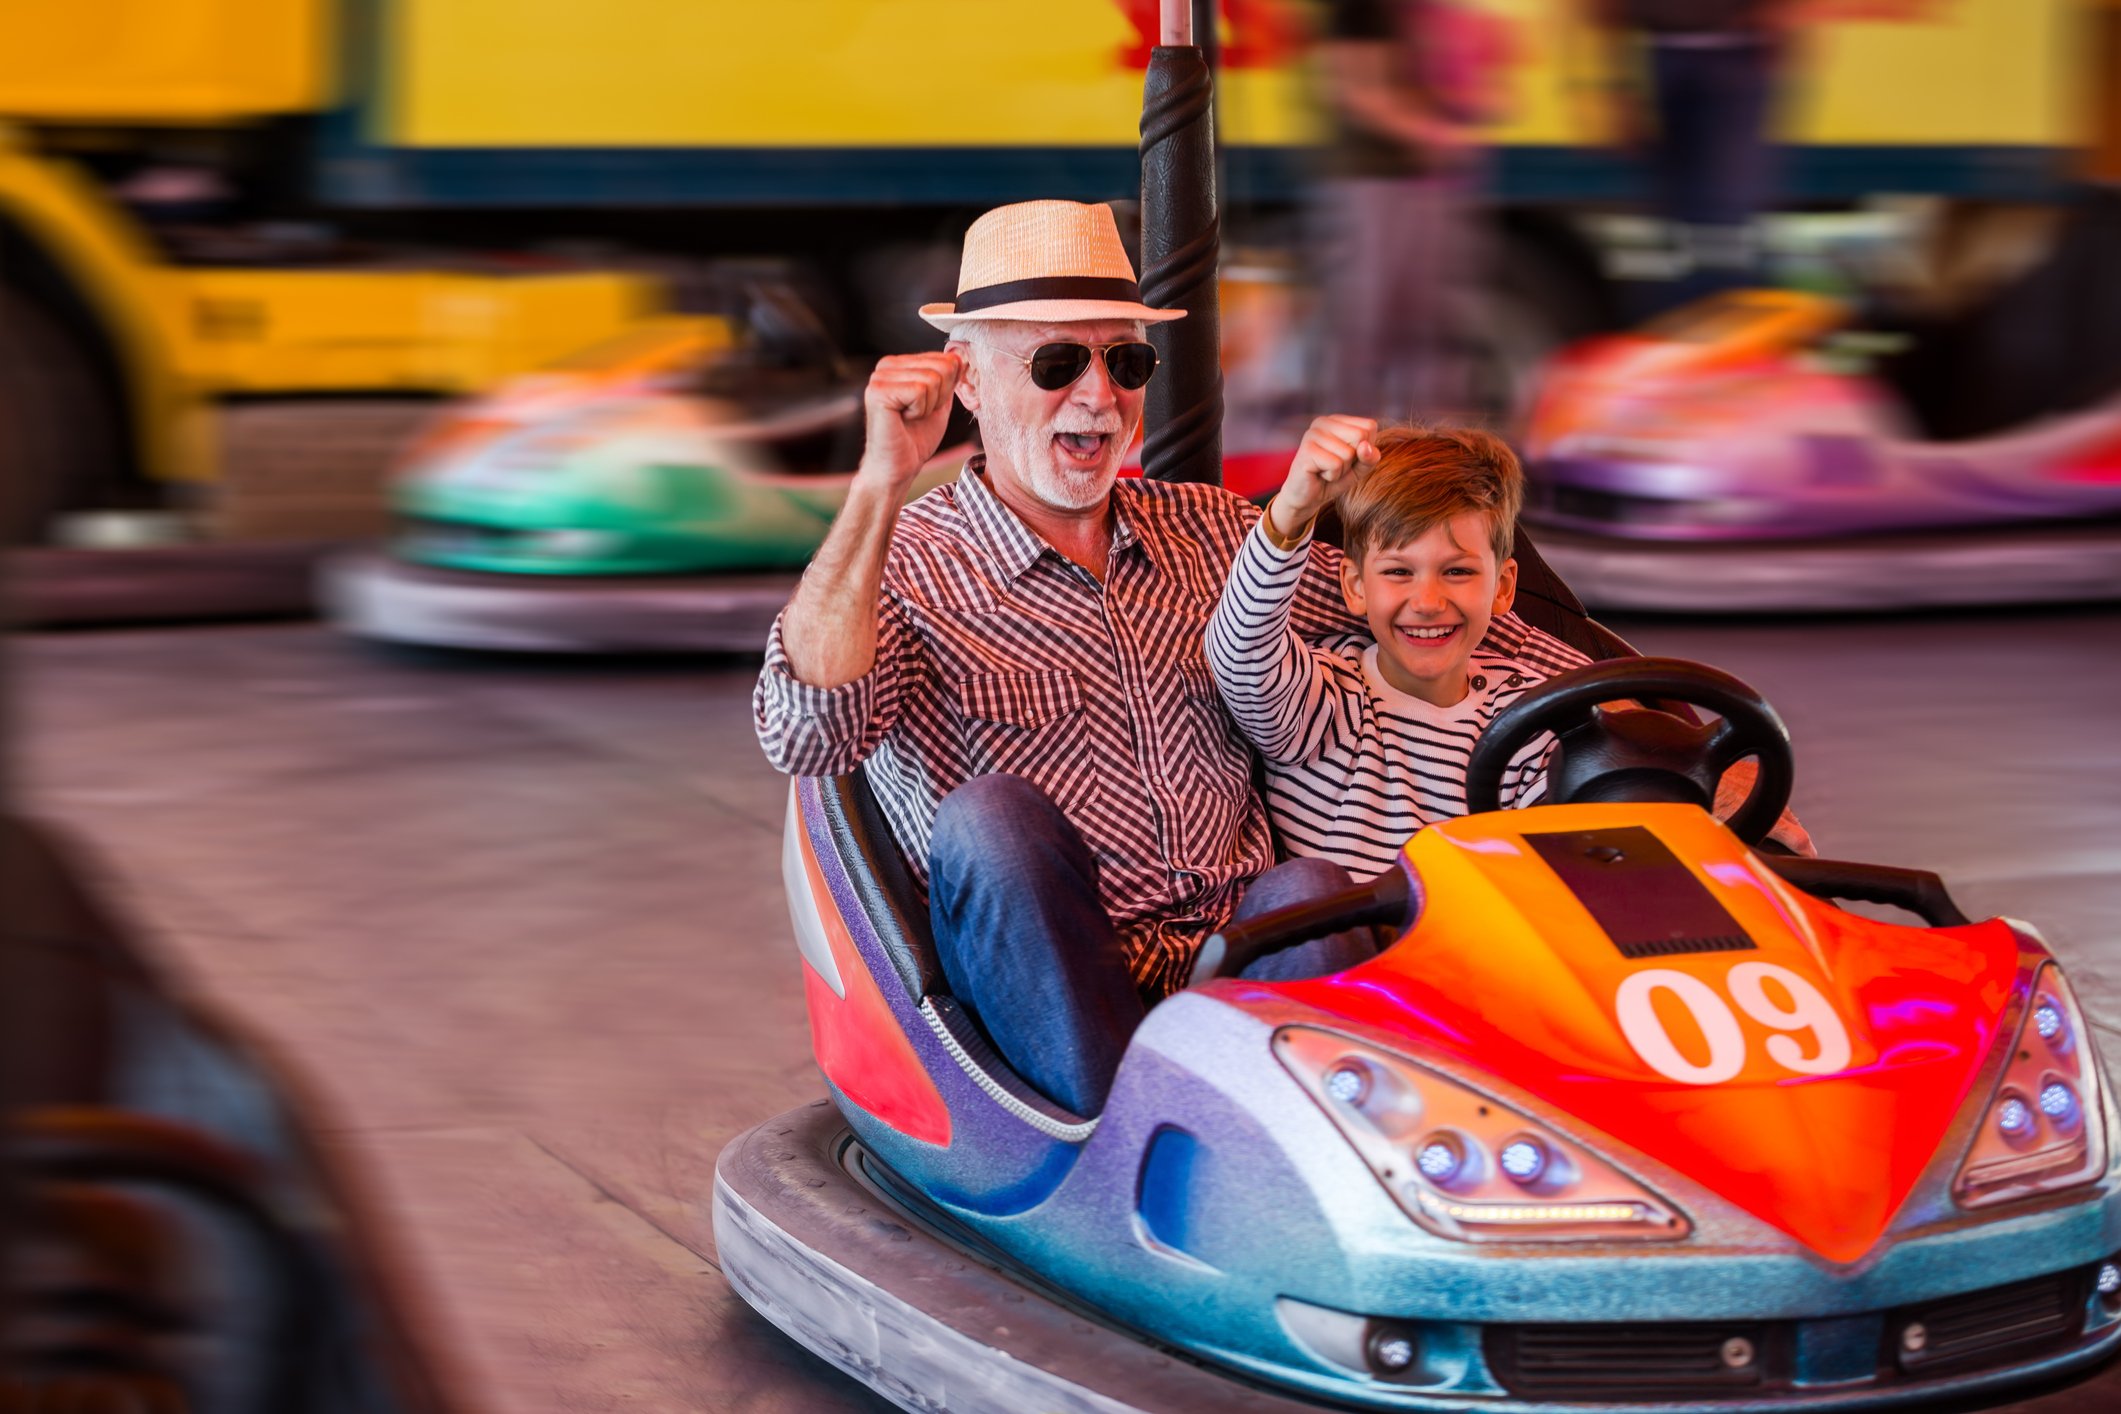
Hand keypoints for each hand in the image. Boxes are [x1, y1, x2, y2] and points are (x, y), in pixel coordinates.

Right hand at [857, 352, 961, 492]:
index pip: (945, 359)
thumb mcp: (940, 401)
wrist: (898, 468)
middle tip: (919, 415)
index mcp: (901, 363)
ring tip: (910, 417)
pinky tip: (903, 419)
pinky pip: (919, 391)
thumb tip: (959, 357)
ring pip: (932, 379)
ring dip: (928, 406)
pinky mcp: (878, 391)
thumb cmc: (916, 438)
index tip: (928, 407)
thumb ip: (950, 377)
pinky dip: (919, 410)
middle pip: (942, 367)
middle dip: (939, 397)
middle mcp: (887, 365)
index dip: (947, 389)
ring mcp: (880, 376)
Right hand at [1269, 414, 1378, 540]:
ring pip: (1348, 453)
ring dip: (1341, 470)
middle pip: (1360, 436)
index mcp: (1336, 420)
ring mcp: (1313, 434)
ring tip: (1325, 470)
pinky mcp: (1307, 449)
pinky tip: (1319, 474)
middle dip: (1353, 459)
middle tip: (1335, 465)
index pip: (1369, 426)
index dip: (1365, 448)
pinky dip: (1332, 476)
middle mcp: (1323, 422)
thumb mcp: (1359, 468)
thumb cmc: (1333, 478)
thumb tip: (1365, 446)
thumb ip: (1370, 457)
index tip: (1347, 457)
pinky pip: (1335, 464)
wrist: (1306, 498)